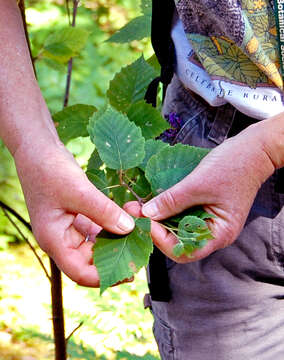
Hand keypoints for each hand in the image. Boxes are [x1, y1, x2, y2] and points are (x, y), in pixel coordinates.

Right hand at [14, 142, 134, 286]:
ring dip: (114, 239)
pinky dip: (109, 225)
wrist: (37, 148)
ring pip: (94, 244)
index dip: (103, 277)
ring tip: (135, 233)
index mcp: (53, 239)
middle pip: (88, 260)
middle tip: (137, 252)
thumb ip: (104, 212)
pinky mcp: (74, 215)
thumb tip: (128, 229)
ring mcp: (67, 227)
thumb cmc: (50, 170)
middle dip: (113, 257)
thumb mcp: (79, 192)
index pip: (79, 272)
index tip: (128, 274)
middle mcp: (60, 238)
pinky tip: (125, 218)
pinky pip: (95, 228)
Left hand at [138, 124, 274, 262]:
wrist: (252, 149)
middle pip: (178, 240)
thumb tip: (147, 213)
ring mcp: (209, 219)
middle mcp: (213, 231)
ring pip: (177, 226)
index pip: (184, 250)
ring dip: (158, 216)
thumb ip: (172, 200)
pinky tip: (153, 200)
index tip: (143, 220)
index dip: (161, 239)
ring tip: (138, 204)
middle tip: (134, 210)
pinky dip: (167, 208)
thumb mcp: (199, 183)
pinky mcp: (204, 208)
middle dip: (154, 227)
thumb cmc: (233, 166)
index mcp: (219, 233)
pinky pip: (182, 213)